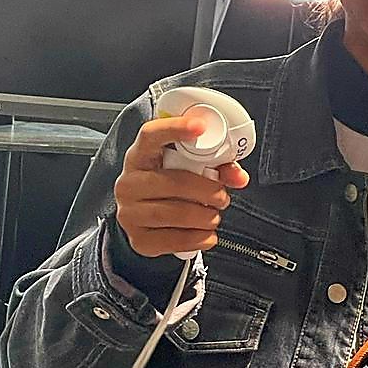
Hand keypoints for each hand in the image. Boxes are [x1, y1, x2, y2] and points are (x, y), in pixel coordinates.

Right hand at [112, 111, 250, 259]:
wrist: (143, 220)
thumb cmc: (167, 186)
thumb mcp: (184, 169)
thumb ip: (213, 165)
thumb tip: (238, 177)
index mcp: (139, 156)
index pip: (151, 135)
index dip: (175, 129)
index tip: (200, 126)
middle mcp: (129, 183)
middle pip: (173, 182)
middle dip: (206, 190)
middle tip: (222, 196)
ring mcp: (129, 213)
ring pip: (175, 214)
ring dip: (205, 216)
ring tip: (214, 215)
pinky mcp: (139, 240)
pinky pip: (175, 240)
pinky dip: (199, 238)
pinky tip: (207, 233)